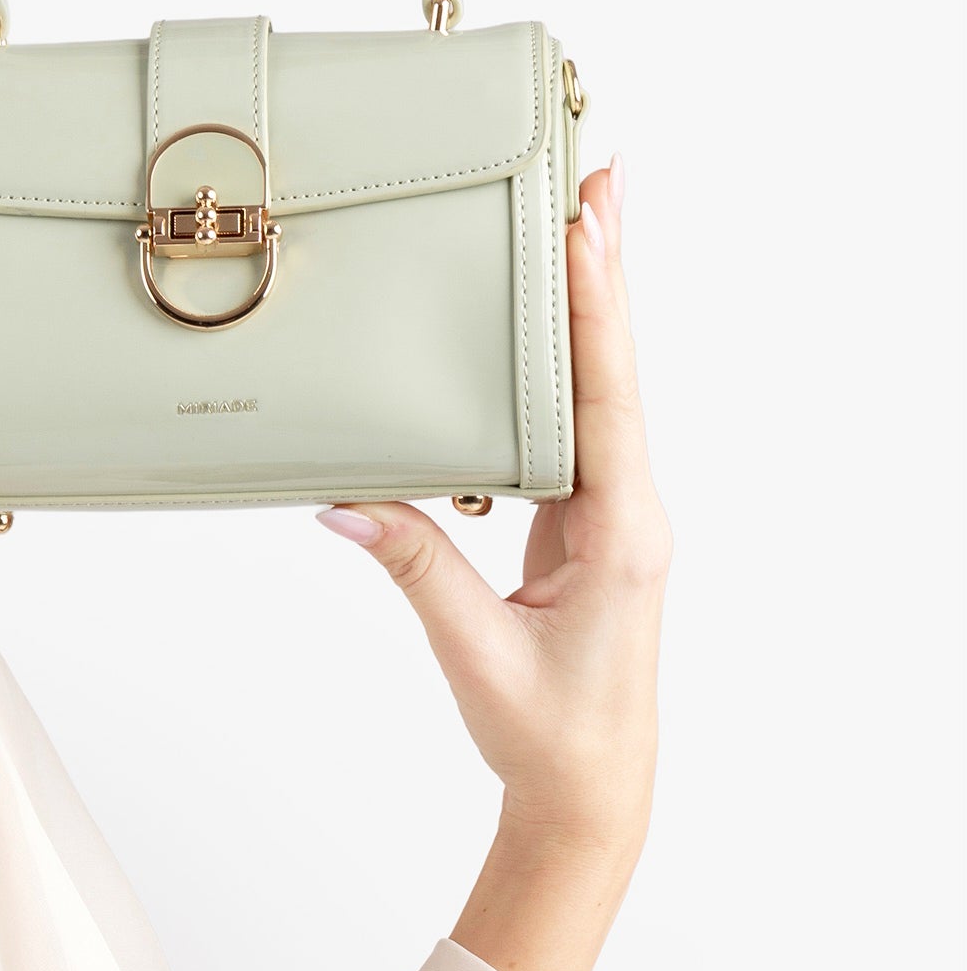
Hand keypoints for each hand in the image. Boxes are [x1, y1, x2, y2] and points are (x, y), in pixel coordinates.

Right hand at [316, 157, 669, 970]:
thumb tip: (343, 495)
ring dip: (587, 305)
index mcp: (620, 532)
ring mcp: (610, 514)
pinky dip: (562, 363)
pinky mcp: (583, 526)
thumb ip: (414, 566)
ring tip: (577, 217)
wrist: (589, 796)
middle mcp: (628, 508)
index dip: (596, 307)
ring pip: (599, 389)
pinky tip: (542, 323)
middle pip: (617, 367)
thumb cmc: (547, 737)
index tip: (587, 223)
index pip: (607, 397)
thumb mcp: (473, 650)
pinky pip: (573, 425)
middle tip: (601, 174)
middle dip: (607, 270)